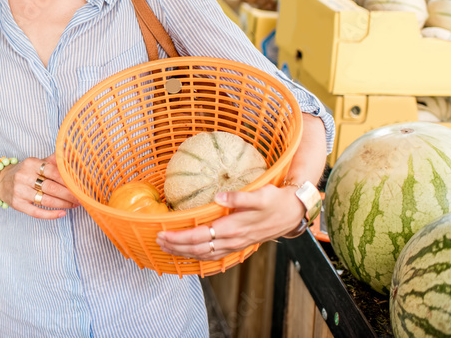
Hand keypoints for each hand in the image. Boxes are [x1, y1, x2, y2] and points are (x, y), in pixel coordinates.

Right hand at [0, 154, 78, 219]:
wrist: (0, 181)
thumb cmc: (24, 172)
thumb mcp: (36, 162)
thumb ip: (53, 159)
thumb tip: (70, 151)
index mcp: (31, 163)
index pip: (52, 171)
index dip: (67, 179)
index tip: (79, 185)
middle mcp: (24, 176)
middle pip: (51, 187)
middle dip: (68, 194)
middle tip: (81, 198)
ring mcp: (20, 191)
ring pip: (46, 200)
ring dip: (63, 204)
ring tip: (74, 205)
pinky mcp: (17, 204)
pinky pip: (36, 212)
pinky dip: (51, 214)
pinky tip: (62, 214)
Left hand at [155, 186, 304, 260]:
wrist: (292, 214)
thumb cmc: (275, 201)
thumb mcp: (259, 195)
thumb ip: (238, 197)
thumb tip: (218, 196)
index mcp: (233, 228)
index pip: (199, 237)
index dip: (179, 238)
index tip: (163, 234)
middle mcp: (232, 240)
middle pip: (197, 249)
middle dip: (176, 247)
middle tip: (157, 241)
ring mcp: (235, 245)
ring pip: (204, 255)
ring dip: (184, 253)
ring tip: (167, 248)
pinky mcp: (238, 245)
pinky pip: (214, 255)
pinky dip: (198, 256)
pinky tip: (189, 254)